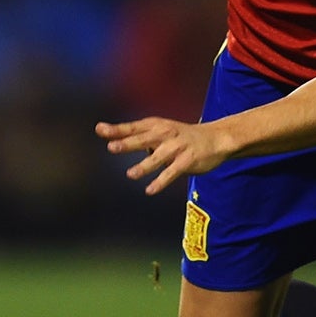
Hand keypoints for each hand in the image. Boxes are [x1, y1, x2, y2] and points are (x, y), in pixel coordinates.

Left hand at [96, 116, 230, 194]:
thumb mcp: (162, 129)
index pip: (132, 128)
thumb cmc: (182, 136)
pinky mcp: (187, 161)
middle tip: (111, 147)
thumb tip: (116, 142)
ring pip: (157, 158)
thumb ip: (140, 136)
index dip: (116, 129)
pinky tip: (149, 190)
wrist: (215, 138)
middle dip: (127, 143)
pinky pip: (171, 173)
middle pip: (142, 139)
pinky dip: (160, 182)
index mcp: (155, 126)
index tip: (99, 129)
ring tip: (131, 174)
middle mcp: (165, 134)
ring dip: (144, 166)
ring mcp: (176, 148)